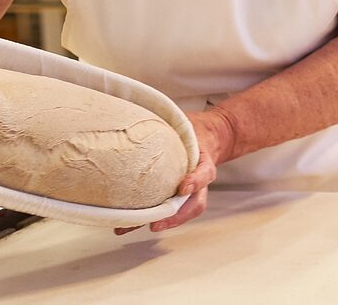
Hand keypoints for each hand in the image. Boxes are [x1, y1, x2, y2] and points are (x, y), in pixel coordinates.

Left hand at [114, 107, 237, 235]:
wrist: (211, 136)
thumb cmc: (193, 128)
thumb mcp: (184, 121)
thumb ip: (169, 122)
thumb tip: (133, 109)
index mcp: (204, 159)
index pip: (205, 173)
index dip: (196, 181)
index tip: (183, 186)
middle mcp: (199, 179)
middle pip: (195, 203)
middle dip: (175, 215)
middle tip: (154, 223)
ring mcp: (191, 190)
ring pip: (183, 211)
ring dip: (160, 222)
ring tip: (130, 228)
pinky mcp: (177, 196)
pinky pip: (169, 210)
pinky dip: (150, 218)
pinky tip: (126, 223)